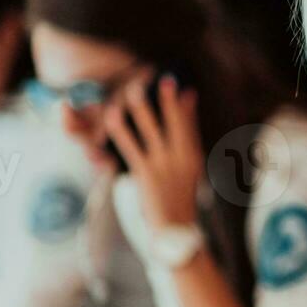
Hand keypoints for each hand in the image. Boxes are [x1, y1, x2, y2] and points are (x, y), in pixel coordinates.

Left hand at [104, 75, 201, 228]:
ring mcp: (163, 165)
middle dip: (168, 100)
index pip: (189, 125)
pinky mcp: (145, 173)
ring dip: (142, 108)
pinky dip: (121, 131)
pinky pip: (130, 146)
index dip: (184, 105)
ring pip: (151, 130)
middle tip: (163, 79)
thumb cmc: (180, 197)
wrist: (175, 228)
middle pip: (174, 122)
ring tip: (133, 91)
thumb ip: (185, 147)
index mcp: (192, 156)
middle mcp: (181, 158)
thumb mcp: (190, 171)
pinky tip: (114, 118)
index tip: (182, 87)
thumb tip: (182, 130)